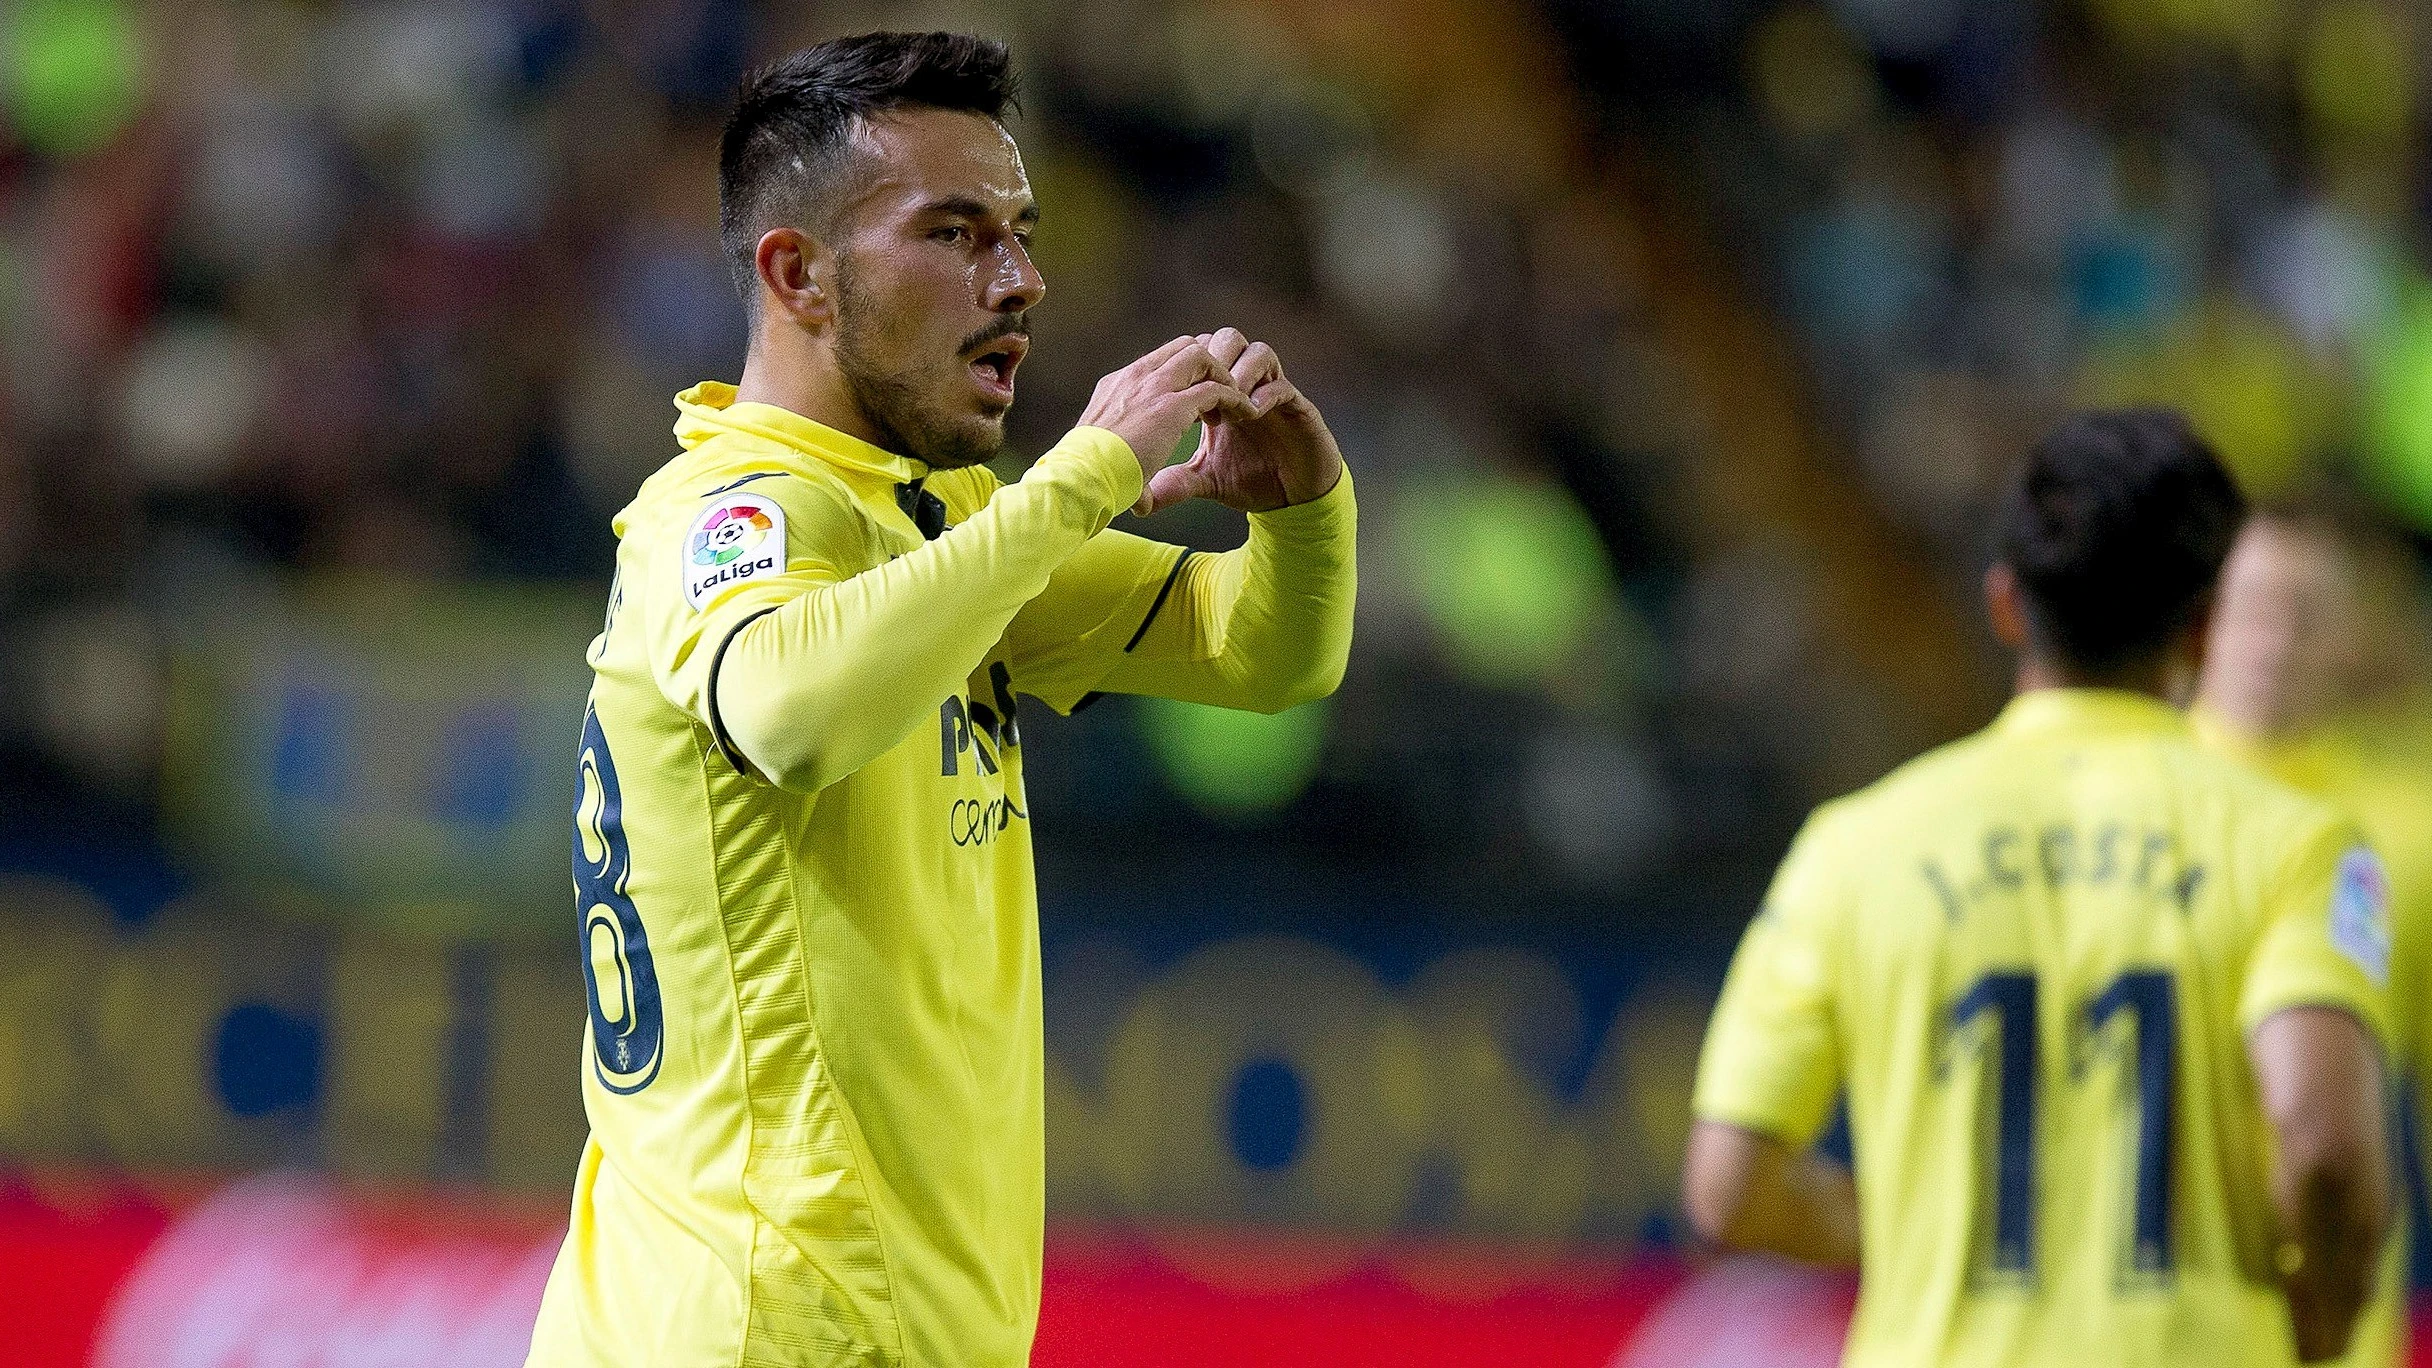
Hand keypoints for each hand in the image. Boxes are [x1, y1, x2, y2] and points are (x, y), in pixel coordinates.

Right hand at [1078, 337, 1258, 512]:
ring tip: (1236, 406)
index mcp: (1117, 385)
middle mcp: (1134, 377)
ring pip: (1201, 356)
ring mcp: (1152, 387)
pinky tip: (1246, 416)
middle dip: (1210, 367)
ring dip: (1224, 377)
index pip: (1159, 360)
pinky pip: (1215, 388)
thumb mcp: (1105, 458)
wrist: (1080, 479)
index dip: (1186, 374)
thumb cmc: (1088, 478)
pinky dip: (1236, 399)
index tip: (1199, 403)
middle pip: (1184, 347)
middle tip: (1222, 400)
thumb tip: (1141, 501)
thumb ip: (1127, 466)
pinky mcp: (1171, 406)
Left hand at [1137, 328, 1342, 514]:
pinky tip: (1249, 414)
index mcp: (1221, 393)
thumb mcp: (1204, 481)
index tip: (1175, 396)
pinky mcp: (1299, 408)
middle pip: (1226, 339)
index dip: (1187, 367)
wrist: (1292, 502)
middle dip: (1212, 358)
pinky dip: (1265, 395)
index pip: (1201, 355)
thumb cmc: (1249, 482)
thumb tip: (1138, 502)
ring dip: (1239, 371)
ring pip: (1258, 351)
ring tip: (1227, 403)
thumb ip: (1174, 482)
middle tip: (1200, 390)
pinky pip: (1283, 386)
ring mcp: (1274, 392)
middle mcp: (1248, 385)